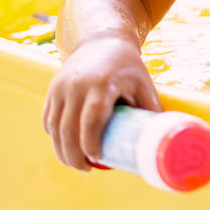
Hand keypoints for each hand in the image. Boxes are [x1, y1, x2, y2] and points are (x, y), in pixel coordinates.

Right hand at [42, 36, 161, 169]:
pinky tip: (65, 146)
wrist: (102, 40)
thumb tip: (160, 139)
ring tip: (75, 162)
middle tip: (85, 169)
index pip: (91, 119)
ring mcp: (61, 86)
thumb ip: (151, 109)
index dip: (91, 143)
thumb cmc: (127, 66)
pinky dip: (54, 136)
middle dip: (73, 155)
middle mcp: (78, 85)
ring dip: (61, 150)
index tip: (97, 159)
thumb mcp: (144, 84)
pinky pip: (48, 119)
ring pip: (54, 127)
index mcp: (103, 84)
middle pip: (68, 128)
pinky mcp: (52, 89)